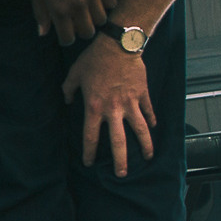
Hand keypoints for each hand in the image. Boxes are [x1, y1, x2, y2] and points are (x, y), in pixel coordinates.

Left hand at [30, 0, 116, 43]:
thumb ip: (41, 14)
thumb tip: (43, 33)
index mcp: (59, 10)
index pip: (68, 38)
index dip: (66, 38)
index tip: (66, 32)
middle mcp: (77, 6)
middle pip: (87, 32)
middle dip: (82, 30)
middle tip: (78, 21)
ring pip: (101, 20)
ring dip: (95, 18)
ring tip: (89, 9)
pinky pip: (111, 3)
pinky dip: (106, 4)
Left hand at [62, 38, 155, 176]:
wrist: (118, 45)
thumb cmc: (94, 59)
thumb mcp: (74, 74)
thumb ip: (68, 90)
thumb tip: (66, 101)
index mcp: (94, 107)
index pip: (91, 137)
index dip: (89, 152)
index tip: (89, 162)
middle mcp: (114, 110)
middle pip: (118, 142)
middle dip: (120, 160)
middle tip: (121, 174)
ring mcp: (131, 103)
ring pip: (140, 130)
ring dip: (145, 146)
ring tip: (147, 157)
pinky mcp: (143, 95)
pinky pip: (149, 112)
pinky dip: (152, 121)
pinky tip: (153, 129)